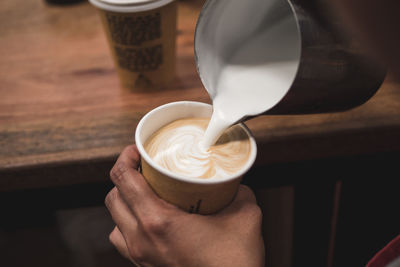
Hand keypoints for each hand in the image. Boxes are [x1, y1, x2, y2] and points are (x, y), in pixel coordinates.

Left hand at [105, 145, 264, 266]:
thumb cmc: (233, 264)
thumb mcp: (245, 217)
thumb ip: (239, 192)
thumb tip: (234, 183)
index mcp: (158, 222)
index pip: (123, 178)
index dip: (125, 157)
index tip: (137, 150)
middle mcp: (141, 240)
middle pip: (112, 197)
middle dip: (124, 177)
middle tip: (144, 168)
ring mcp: (140, 257)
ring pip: (114, 220)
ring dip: (124, 202)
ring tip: (144, 194)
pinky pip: (123, 241)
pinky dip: (128, 225)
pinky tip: (149, 221)